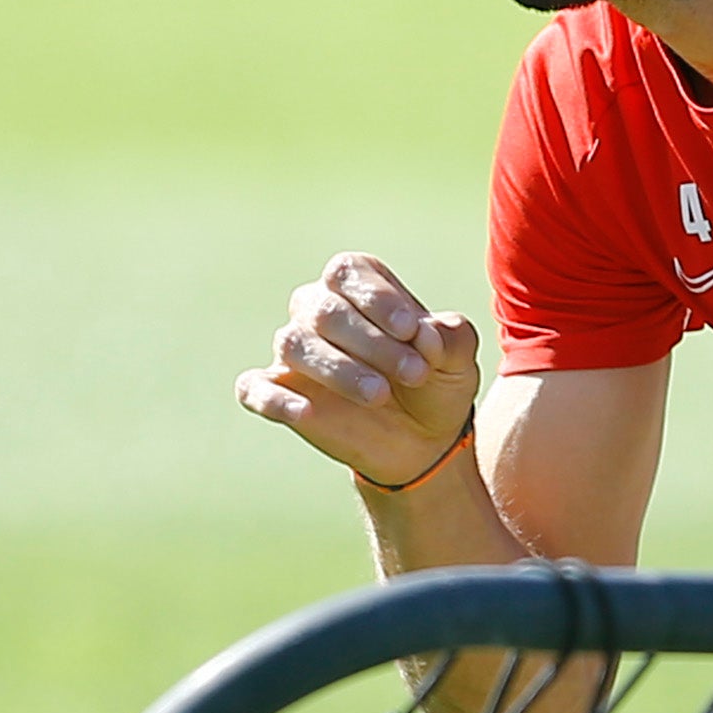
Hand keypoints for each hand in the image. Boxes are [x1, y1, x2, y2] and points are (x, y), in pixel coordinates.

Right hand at [235, 252, 484, 490]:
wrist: (423, 439)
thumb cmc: (435, 382)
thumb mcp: (459, 359)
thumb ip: (452, 337)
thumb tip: (427, 334)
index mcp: (356, 285)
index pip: (348, 273)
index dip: (378, 299)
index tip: (412, 332)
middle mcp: (317, 309)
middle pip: (324, 309)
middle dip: (372, 342)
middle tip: (414, 373)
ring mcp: (294, 352)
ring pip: (293, 344)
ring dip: (338, 369)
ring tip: (380, 394)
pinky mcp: (276, 392)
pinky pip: (253, 388)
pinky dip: (273, 398)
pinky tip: (306, 412)